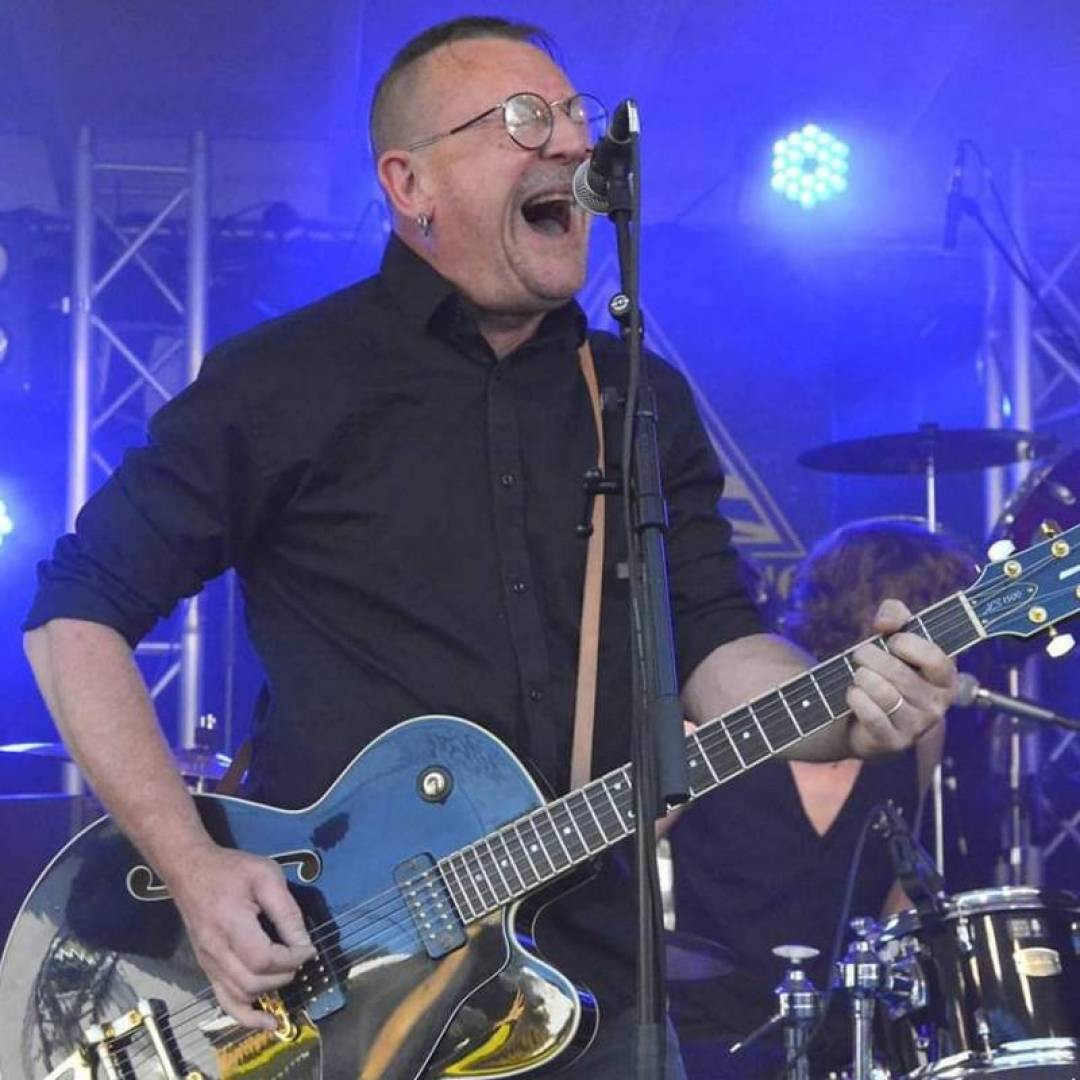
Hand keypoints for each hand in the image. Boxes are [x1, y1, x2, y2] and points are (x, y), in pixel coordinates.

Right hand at [165, 843, 315, 1029]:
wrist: (189, 870)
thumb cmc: (231, 869)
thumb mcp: (266, 876)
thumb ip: (286, 911)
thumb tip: (304, 943)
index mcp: (231, 924)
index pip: (263, 959)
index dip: (291, 959)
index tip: (308, 948)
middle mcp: (215, 950)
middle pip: (253, 981)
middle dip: (284, 974)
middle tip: (299, 957)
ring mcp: (208, 963)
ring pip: (239, 996)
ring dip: (269, 992)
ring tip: (287, 975)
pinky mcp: (206, 968)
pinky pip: (225, 1001)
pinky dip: (246, 1016)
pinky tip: (267, 1022)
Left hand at [846, 599, 956, 756]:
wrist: (864, 716)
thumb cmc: (885, 670)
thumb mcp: (893, 637)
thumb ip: (894, 615)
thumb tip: (886, 623)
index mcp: (945, 678)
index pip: (936, 659)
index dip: (908, 645)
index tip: (892, 641)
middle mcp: (937, 705)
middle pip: (899, 673)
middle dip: (870, 657)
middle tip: (860, 655)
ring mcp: (917, 726)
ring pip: (883, 693)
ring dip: (861, 677)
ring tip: (858, 676)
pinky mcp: (893, 742)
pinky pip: (871, 714)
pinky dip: (855, 698)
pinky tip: (854, 694)